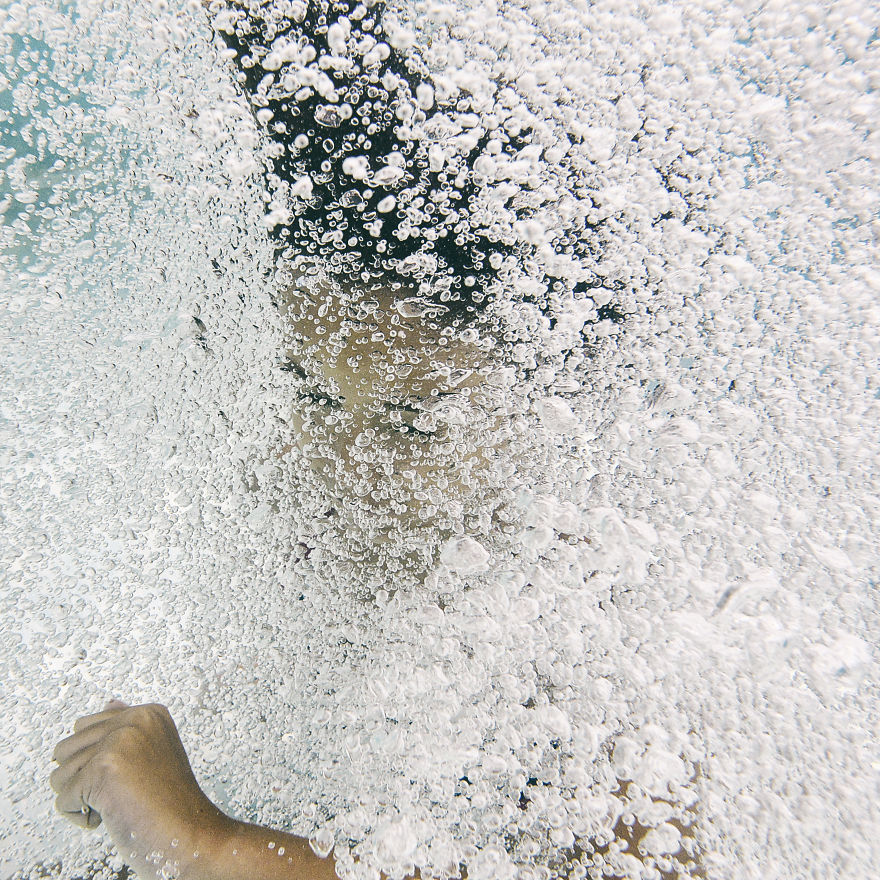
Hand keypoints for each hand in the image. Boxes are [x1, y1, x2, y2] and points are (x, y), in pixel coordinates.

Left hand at [50, 701, 228, 876]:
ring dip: (80, 798)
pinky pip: (64, 799)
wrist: (191, 833)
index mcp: (149, 713)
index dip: (96, 760)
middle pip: (68, 748)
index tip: (126, 776)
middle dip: (82, 778)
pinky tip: (110, 816)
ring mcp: (119, 741)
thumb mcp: (153, 753)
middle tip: (119, 792)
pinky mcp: (104, 768)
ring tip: (116, 804)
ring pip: (61, 773)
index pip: (87, 726)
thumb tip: (109, 703)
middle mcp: (135, 719)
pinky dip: (80, 816)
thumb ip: (127, 727)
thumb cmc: (172, 803)